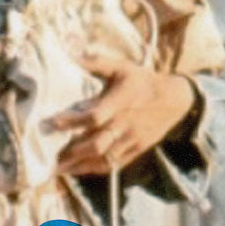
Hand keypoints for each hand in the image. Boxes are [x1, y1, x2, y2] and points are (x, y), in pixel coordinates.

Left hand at [45, 60, 195, 175]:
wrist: (174, 100)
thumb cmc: (142, 81)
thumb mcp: (122, 67)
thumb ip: (97, 63)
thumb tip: (72, 55)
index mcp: (121, 102)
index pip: (95, 117)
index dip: (73, 122)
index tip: (53, 123)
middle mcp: (126, 124)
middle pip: (97, 144)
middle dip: (72, 152)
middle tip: (50, 155)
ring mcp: (132, 140)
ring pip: (104, 158)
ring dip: (80, 165)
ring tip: (57, 168)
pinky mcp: (136, 150)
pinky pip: (114, 164)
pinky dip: (94, 169)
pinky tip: (77, 170)